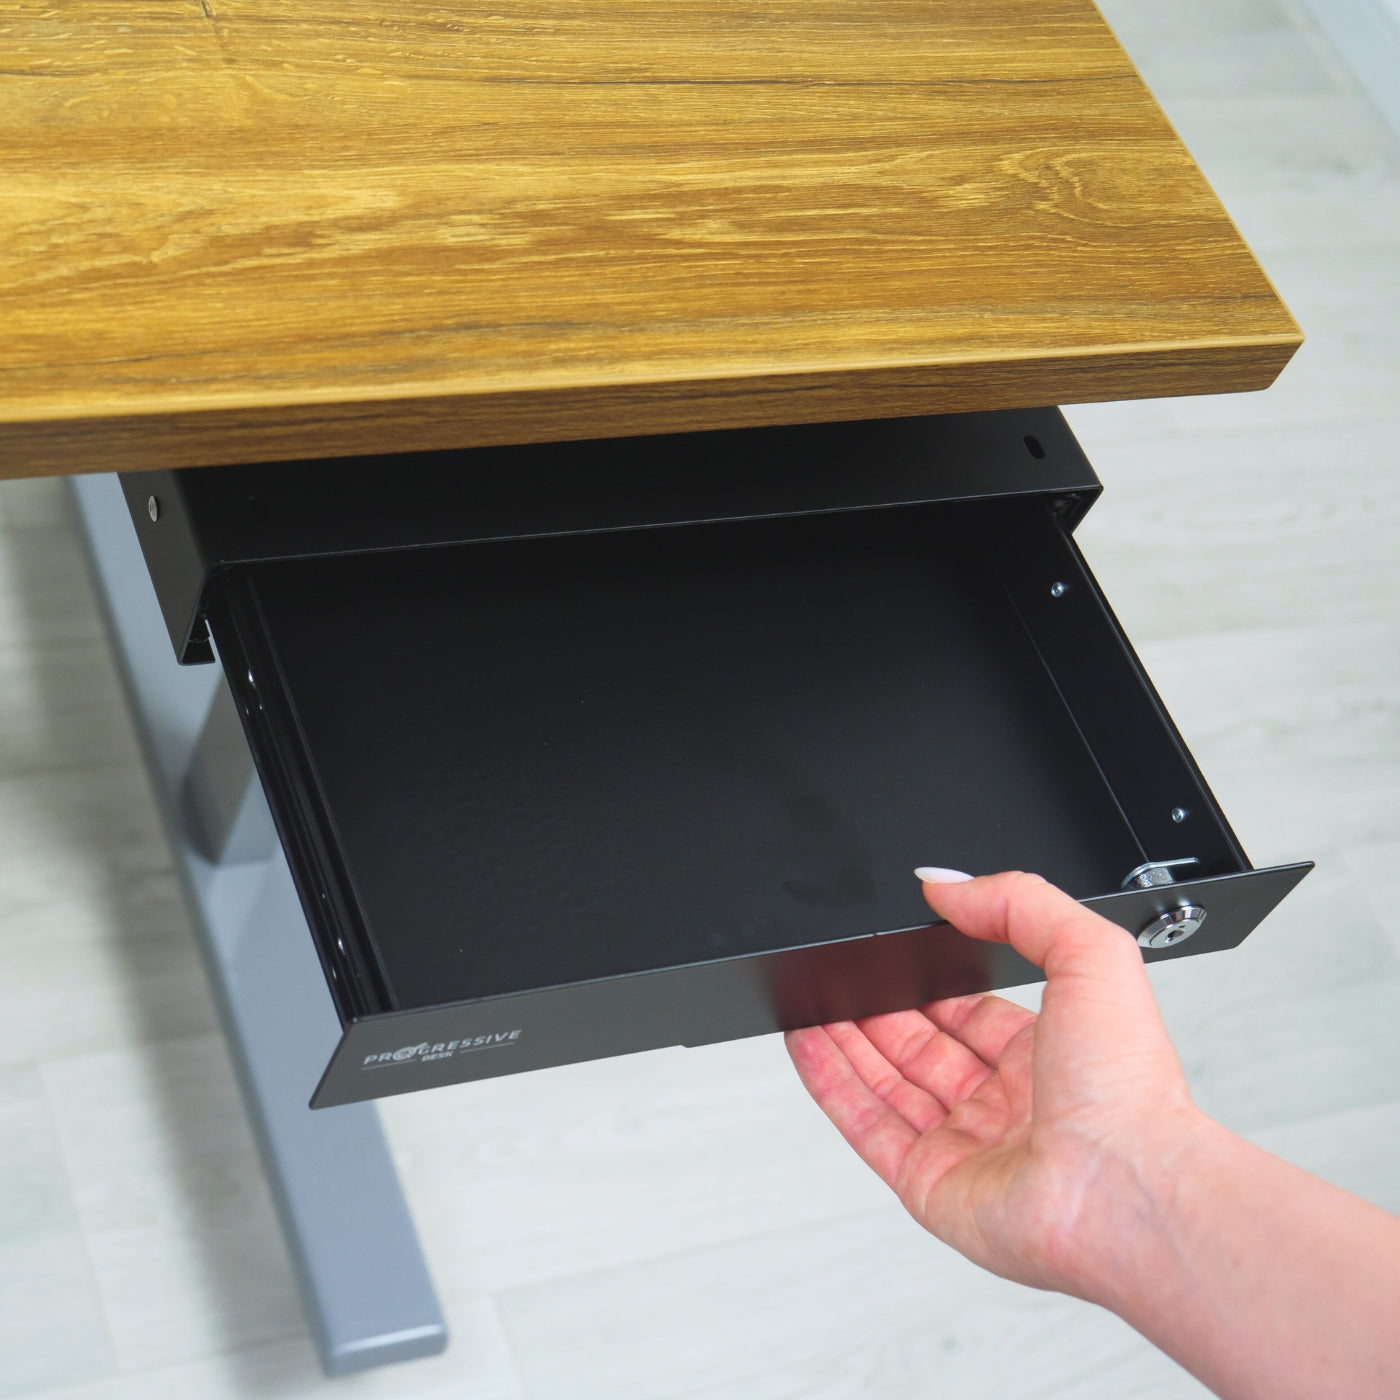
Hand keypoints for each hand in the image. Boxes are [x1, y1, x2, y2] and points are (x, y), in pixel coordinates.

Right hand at [786, 870, 1206, 1301]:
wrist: (1126, 1193)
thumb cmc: (1129, 1091)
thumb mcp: (1090, 955)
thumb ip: (1020, 903)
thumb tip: (948, 883)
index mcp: (1050, 1053)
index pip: (971, 1009)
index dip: (929, 979)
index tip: (893, 949)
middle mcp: (1008, 1104)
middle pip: (921, 1045)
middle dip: (878, 1006)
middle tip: (841, 970)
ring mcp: (967, 1147)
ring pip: (887, 1084)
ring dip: (845, 1039)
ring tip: (808, 997)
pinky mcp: (930, 1185)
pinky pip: (866, 1126)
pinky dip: (830, 1085)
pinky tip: (807, 1045)